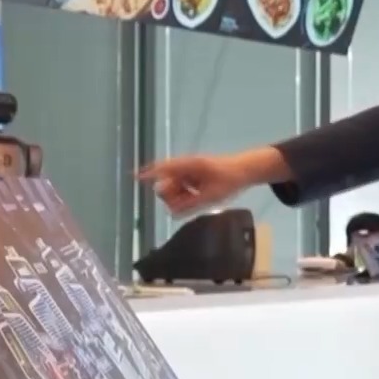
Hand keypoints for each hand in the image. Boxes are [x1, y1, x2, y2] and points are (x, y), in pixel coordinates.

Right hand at [136, 147, 287, 214]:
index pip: (163, 169)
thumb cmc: (229, 181)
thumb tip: (171, 212)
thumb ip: (190, 204)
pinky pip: (180, 192)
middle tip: (190, 201)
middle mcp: (184, 169)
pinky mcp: (190, 179)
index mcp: (188, 166)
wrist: (244, 171)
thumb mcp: (211, 197)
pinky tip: (199, 196)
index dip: (149, 173)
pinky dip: (186, 197)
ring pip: (172, 191)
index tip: (134, 177)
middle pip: (164, 186)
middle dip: (171, 196)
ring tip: (199, 198)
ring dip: (180, 199)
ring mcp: (187, 174)